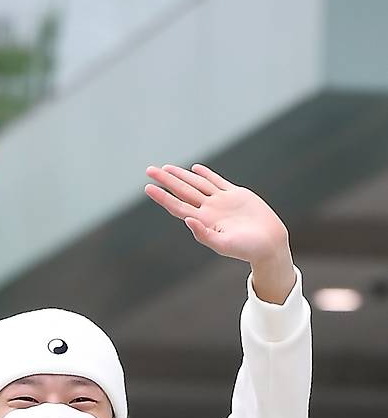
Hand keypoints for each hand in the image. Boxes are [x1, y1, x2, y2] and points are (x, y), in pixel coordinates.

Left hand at [145, 163, 295, 302]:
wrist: (269, 244)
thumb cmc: (247, 249)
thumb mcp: (224, 245)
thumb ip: (204, 234)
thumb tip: (188, 220)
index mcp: (204, 221)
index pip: (177, 206)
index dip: (162, 197)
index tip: (147, 187)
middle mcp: (209, 210)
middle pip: (183, 191)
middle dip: (166, 180)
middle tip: (149, 169)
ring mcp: (222, 201)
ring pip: (197, 184)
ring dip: (181, 176)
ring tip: (167, 168)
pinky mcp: (236, 195)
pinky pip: (217, 181)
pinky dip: (206, 174)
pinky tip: (195, 169)